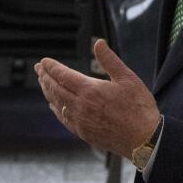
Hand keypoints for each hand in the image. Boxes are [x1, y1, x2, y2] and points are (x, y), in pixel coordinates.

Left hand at [35, 39, 159, 156]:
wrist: (144, 140)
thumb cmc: (139, 108)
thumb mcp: (128, 78)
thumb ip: (110, 60)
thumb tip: (98, 42)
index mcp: (90, 90)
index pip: (63, 75)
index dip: (52, 67)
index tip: (44, 61)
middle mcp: (81, 106)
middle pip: (56, 89)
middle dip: (45, 77)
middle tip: (38, 68)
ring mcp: (80, 121)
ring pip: (57, 103)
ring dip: (48, 91)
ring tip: (43, 82)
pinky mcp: (84, 133)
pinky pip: (64, 119)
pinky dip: (56, 109)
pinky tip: (54, 105)